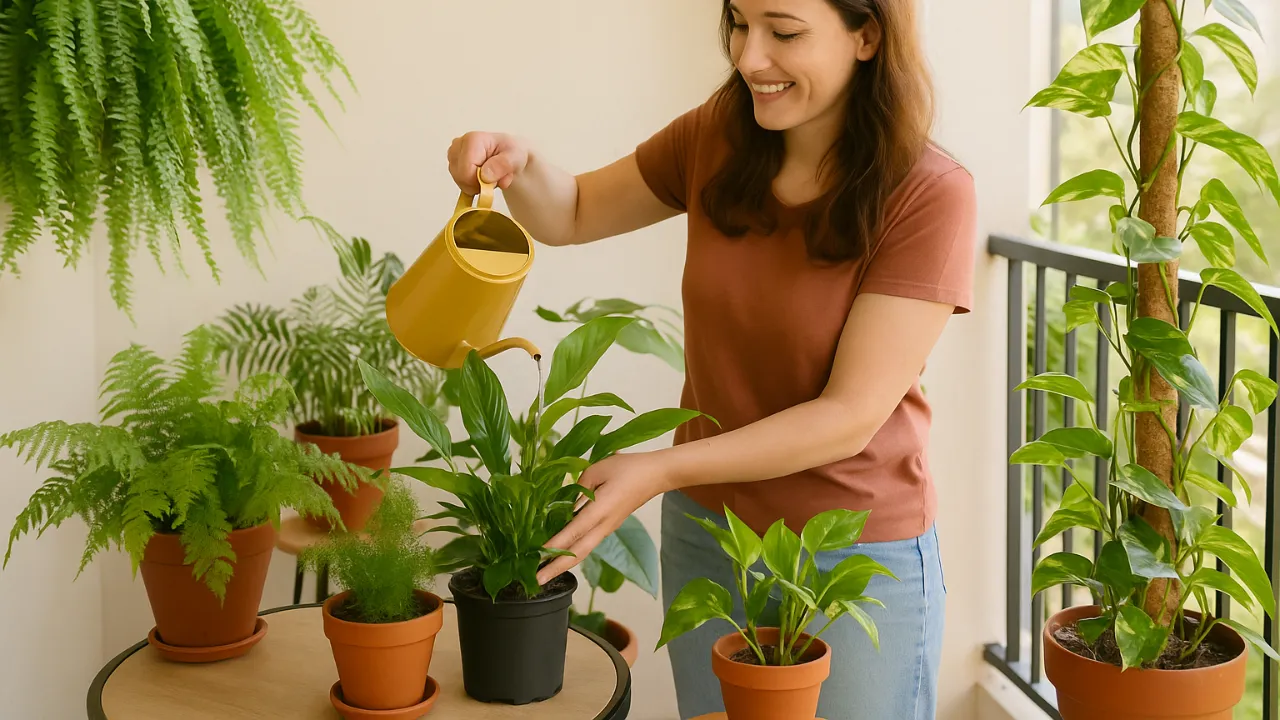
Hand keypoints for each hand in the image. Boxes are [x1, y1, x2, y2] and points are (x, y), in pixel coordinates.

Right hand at [446, 131, 530, 192]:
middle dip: (478, 184)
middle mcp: (459, 144)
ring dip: (476, 184)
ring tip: (491, 175)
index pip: (466, 172)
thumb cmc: (512, 152)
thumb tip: (484, 176)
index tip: (494, 181)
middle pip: (460, 178)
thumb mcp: (516, 157)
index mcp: (472, 140)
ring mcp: (454, 153)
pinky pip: (459, 182)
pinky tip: (482, 176)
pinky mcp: (454, 161)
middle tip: (495, 177)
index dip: (479, 183)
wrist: (510, 153)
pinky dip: (471, 184)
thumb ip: (502, 165)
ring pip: (459, 181)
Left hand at [536, 452, 672, 585]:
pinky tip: (560, 556)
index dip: (556, 545)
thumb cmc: (628, 468)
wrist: (655, 475)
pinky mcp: (608, 527)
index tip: (538, 556)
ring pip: (584, 551)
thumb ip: (578, 487)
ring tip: (544, 573)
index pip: (574, 531)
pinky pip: (588, 544)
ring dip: (564, 564)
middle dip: (557, 567)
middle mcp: (604, 525)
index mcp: (601, 509)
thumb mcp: (597, 470)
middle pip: (579, 552)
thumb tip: (565, 504)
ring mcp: (607, 528)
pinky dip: (573, 554)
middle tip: (537, 580)